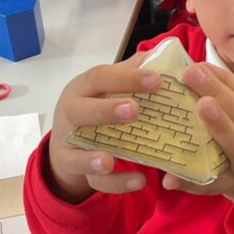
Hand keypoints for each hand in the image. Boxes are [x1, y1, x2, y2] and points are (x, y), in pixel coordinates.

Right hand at [48, 52, 160, 201]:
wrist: (67, 146)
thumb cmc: (95, 107)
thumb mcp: (108, 88)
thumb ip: (132, 72)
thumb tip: (166, 51)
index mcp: (84, 88)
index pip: (101, 77)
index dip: (127, 78)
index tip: (157, 80)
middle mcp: (71, 113)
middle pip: (81, 110)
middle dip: (106, 111)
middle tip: (134, 110)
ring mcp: (69, 144)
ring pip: (77, 151)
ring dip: (93, 157)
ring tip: (110, 160)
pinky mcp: (76, 170)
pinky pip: (95, 181)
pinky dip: (116, 182)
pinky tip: (139, 181)